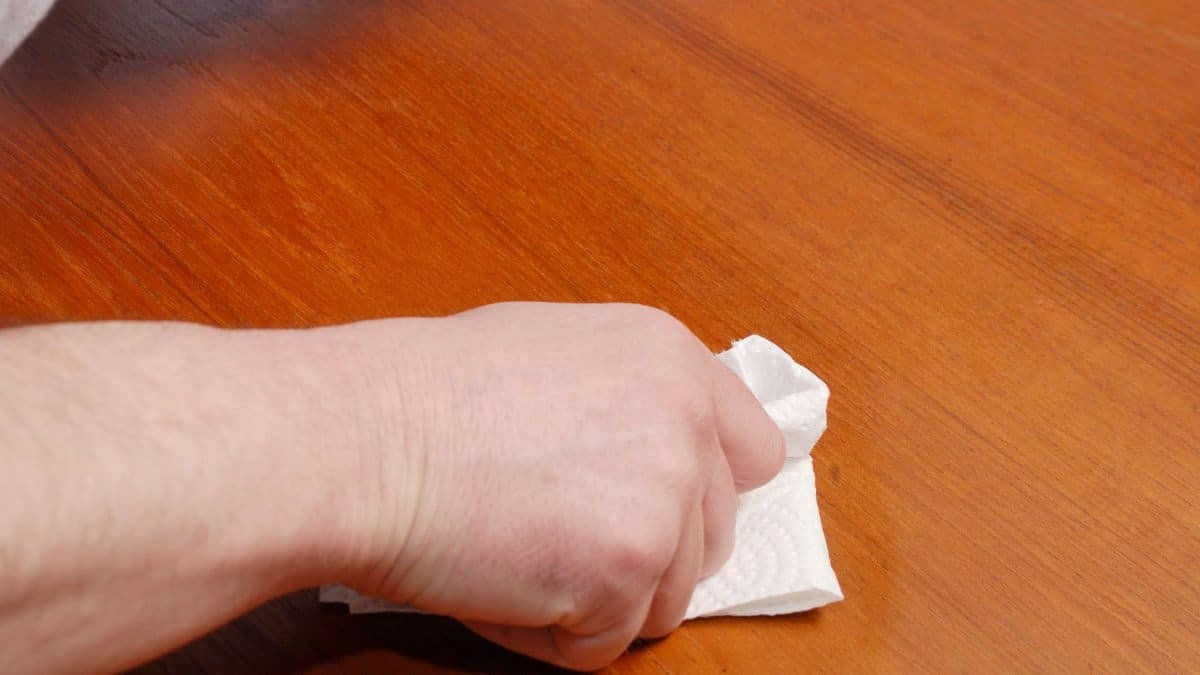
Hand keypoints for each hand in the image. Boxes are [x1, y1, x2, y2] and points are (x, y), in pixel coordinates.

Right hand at [337, 303, 784, 669]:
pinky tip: (497, 581)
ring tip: (514, 555)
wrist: (362, 438)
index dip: (704, 494)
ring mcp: (665, 495)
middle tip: (555, 539)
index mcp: (670, 359)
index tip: (653, 511)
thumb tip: (650, 453)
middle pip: (710, 538)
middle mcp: (686, 422)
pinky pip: (607, 642)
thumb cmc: (425, 395)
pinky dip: (552, 633)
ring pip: (664, 600)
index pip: (751, 453)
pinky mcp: (627, 568)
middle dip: (640, 555)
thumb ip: (625, 398)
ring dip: (595, 599)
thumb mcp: (552, 353)